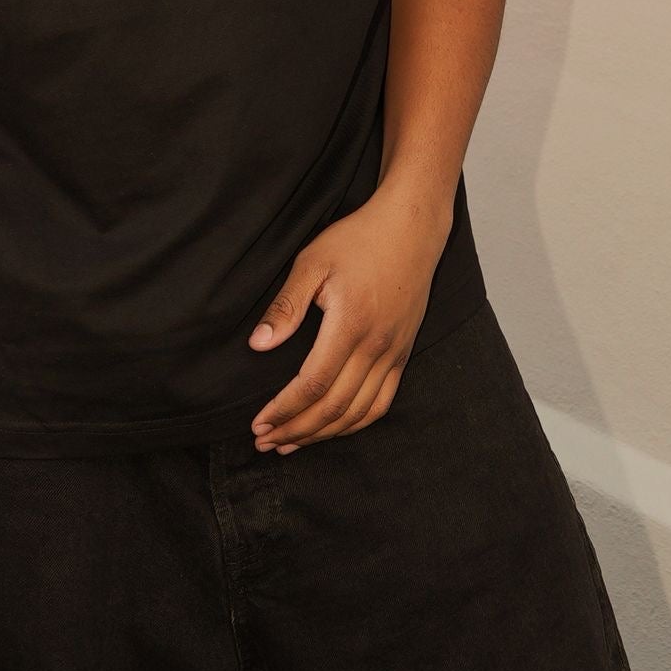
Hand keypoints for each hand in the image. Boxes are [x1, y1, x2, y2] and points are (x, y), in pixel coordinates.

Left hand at [248, 182, 449, 450]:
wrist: (412, 227)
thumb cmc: (359, 239)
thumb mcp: (313, 262)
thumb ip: (286, 306)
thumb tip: (258, 345)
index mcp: (351, 325)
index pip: (314, 384)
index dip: (284, 410)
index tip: (258, 424)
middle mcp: (377, 346)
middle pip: (334, 407)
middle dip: (296, 430)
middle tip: (265, 441)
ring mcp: (394, 353)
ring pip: (359, 412)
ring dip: (323, 434)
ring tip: (291, 443)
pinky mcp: (404, 352)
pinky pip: (382, 402)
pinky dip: (356, 423)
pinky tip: (333, 428)